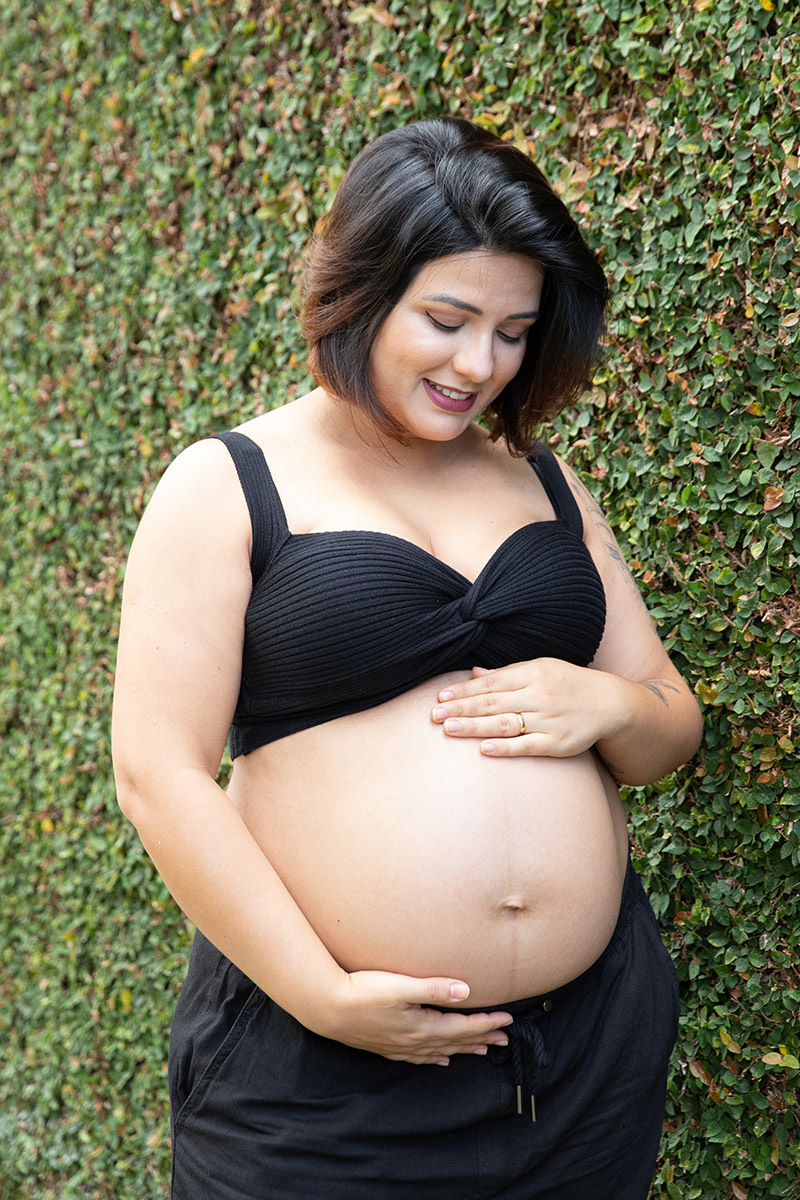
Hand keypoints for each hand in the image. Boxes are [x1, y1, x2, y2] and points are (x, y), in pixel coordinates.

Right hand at [321, 970, 512, 1064]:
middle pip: (456, 1041)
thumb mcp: (401, 986)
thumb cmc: (364, 992)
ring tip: (480, 1050)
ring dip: (463, 1049)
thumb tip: (466, 991)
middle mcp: (414, 1041)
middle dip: (481, 1038)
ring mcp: (400, 1046)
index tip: (507, 1020)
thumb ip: (434, 988)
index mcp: (422, 1026)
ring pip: (440, 1051)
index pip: (463, 1026)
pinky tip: (439, 1059)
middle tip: (504, 1040)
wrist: (329, 1008)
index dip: (486, 1023)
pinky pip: (419, 1057)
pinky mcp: (387, 1046)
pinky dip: (435, 1058)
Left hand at [430, 658, 622, 757]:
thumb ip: (507, 674)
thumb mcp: (541, 669)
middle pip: (493, 703)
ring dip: (475, 727)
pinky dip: (506, 748)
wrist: (611, 703)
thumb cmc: (568, 684)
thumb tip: (474, 673)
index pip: (491, 684)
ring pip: (505, 724)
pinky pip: (527, 746)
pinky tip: (484, 749)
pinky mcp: (558, 743)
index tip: (440, 698)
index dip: (464, 691)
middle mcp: (538, 695)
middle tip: (434, 716)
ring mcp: (548, 720)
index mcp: (532, 674)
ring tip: (449, 730)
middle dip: (462, 709)